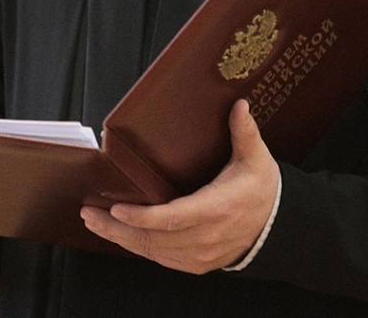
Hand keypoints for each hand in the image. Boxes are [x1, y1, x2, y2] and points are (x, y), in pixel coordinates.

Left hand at [81, 99, 279, 273]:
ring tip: (96, 222)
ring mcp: (200, 254)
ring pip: (153, 252)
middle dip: (116, 228)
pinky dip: (139, 248)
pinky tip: (122, 236)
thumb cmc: (262, 191)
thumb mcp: (256, 158)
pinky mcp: (197, 263)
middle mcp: (205, 237)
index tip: (116, 207)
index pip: (171, 218)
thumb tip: (239, 105)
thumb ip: (244, 132)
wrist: (277, 226)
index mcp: (215, 209)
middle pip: (152, 239)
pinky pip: (162, 259)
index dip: (141, 217)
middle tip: (89, 214)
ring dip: (122, 239)